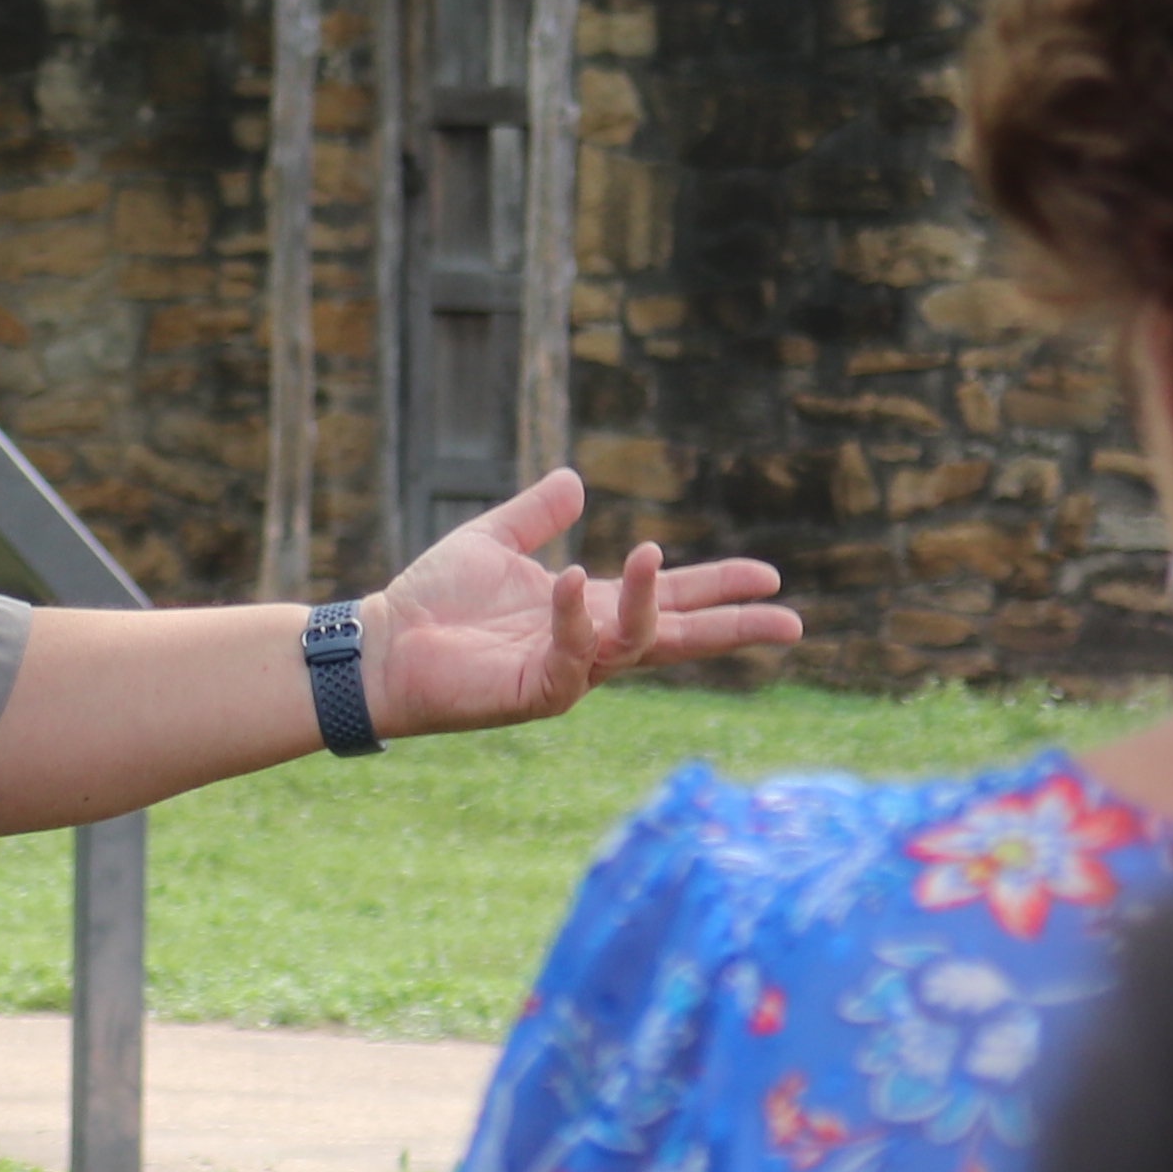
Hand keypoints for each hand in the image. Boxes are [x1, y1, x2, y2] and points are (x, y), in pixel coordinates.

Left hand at [363, 470, 802, 738]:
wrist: (381, 642)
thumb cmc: (433, 600)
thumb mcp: (493, 539)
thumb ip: (536, 514)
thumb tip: (577, 479)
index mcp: (587, 608)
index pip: (669, 598)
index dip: (718, 587)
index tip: (770, 576)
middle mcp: (589, 644)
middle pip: (678, 637)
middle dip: (733, 629)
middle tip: (791, 622)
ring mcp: (567, 672)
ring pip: (633, 644)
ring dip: (646, 601)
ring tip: (646, 553)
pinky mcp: (537, 692)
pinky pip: (574, 658)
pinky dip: (575, 620)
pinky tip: (566, 581)